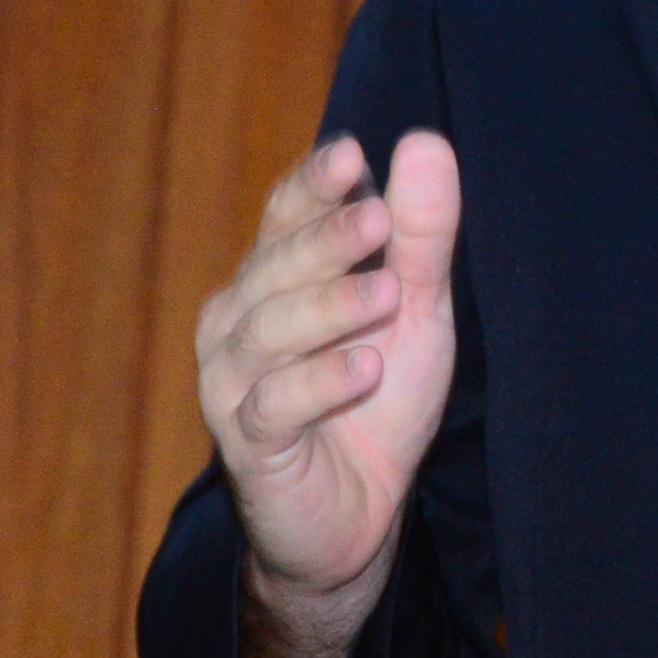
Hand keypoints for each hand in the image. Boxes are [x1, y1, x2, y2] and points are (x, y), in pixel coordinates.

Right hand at [195, 132, 462, 612]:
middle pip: (275, 265)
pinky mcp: (248, 445)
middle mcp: (238, 320)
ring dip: (330, 307)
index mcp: (273, 277)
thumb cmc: (378, 400)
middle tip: (379, 218)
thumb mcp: (416, 310)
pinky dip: (319, 383)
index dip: (314, 184)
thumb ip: (420, 234)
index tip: (352, 154)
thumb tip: (423, 141)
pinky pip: (274, 405)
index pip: (285, 214)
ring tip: (388, 294)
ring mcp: (234, 383)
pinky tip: (366, 369)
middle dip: (328, 239)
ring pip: (268, 330)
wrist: (360, 515)